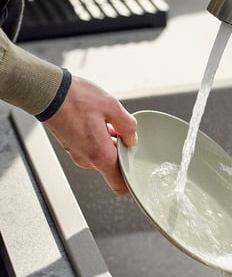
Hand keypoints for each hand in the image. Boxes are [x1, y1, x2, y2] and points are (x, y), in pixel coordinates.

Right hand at [44, 76, 137, 194]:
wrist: (47, 92)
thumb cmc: (75, 99)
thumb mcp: (112, 107)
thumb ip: (127, 126)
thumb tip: (132, 139)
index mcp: (100, 155)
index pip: (119, 184)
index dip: (131, 183)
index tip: (139, 174)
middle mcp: (87, 160)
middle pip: (113, 165)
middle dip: (122, 150)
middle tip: (122, 129)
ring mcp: (77, 153)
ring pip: (103, 153)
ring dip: (110, 141)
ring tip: (107, 120)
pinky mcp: (71, 145)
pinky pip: (91, 147)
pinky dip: (99, 137)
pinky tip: (98, 119)